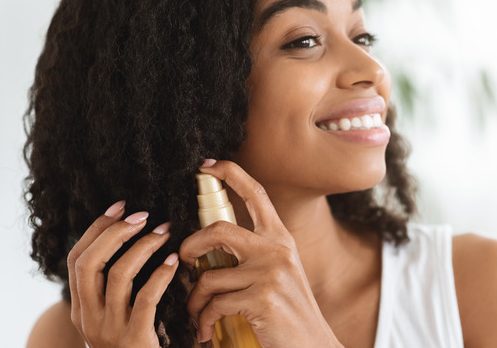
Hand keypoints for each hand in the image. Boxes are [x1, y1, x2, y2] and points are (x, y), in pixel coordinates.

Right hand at [67, 201, 178, 347]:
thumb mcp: (116, 316)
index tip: (120, 206)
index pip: (77, 260)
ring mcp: (109, 330)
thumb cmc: (137, 344)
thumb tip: (134, 240)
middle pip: (90, 262)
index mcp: (82, 308)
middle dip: (115, 232)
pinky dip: (161, 274)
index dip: (96, 229)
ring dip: (143, 247)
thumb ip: (117, 288)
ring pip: (118, 275)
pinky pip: (145, 298)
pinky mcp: (135, 338)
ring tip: (166, 232)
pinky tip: (175, 262)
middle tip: (143, 216)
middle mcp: (89, 318)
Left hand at [180, 160, 341, 346]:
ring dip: (194, 300)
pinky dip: (203, 320)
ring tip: (197, 313)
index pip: (256, 194)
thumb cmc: (288, 313)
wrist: (312, 345)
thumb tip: (208, 249)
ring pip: (208, 277)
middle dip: (190, 246)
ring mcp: (270, 273)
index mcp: (280, 239)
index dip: (231, 173)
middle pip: (218, 230)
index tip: (206, 166)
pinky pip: (214, 304)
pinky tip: (206, 330)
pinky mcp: (261, 298)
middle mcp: (277, 249)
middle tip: (184, 262)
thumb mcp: (278, 274)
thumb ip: (253, 255)